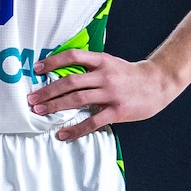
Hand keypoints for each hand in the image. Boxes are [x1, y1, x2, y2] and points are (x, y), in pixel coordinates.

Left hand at [26, 49, 180, 138]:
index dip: (53, 61)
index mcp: (102, 61)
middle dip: (48, 90)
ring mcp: (111, 93)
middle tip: (31, 99)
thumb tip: (64, 73)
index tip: (36, 69)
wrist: (159, 83)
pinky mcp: (117, 111)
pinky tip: (62, 134)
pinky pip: (92, 121)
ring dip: (56, 106)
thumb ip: (91, 67)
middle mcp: (105, 75)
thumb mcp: (111, 63)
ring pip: (78, 99)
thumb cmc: (130, 75)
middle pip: (70, 81)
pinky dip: (75, 129)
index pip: (73, 56)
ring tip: (40, 112)